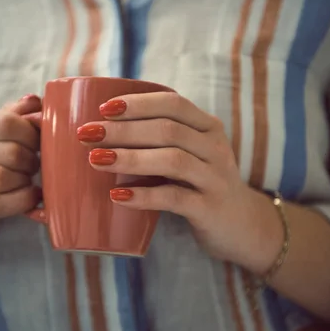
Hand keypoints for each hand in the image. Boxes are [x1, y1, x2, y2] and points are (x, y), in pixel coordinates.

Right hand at [0, 94, 41, 241]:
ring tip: (28, 178)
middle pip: (10, 152)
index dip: (32, 133)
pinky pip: (1, 204)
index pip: (6, 123)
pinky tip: (31, 195)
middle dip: (31, 159)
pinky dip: (24, 199)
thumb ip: (15, 114)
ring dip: (26, 179)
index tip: (38, 141)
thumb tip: (36, 101)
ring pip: (3, 178)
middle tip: (34, 163)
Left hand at [77, 92, 279, 269]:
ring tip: (96, 159)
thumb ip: (160, 140)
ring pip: (172, 160)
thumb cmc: (200, 185)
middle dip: (123, 130)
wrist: (242, 226)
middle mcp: (215, 148)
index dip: (138, 103)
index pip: (173, 104)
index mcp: (208, 128)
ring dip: (130, 158)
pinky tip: (118, 196)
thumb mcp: (190, 155)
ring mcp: (215, 179)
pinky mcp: (210, 209)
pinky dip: (144, 196)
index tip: (103, 109)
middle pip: (167, 130)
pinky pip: (175, 199)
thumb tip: (100, 132)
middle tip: (87, 134)